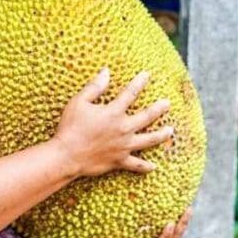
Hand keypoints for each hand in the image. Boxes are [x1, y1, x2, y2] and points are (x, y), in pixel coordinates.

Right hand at [51, 68, 172, 177]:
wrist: (67, 155)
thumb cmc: (70, 127)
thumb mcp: (79, 102)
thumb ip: (95, 87)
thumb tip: (106, 71)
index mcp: (114, 113)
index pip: (130, 93)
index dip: (139, 82)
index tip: (147, 74)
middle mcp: (123, 129)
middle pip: (147, 117)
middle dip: (159, 109)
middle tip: (167, 103)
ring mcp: (123, 146)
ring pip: (148, 140)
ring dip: (161, 135)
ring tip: (170, 131)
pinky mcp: (119, 161)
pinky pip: (136, 164)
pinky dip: (145, 166)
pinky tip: (153, 166)